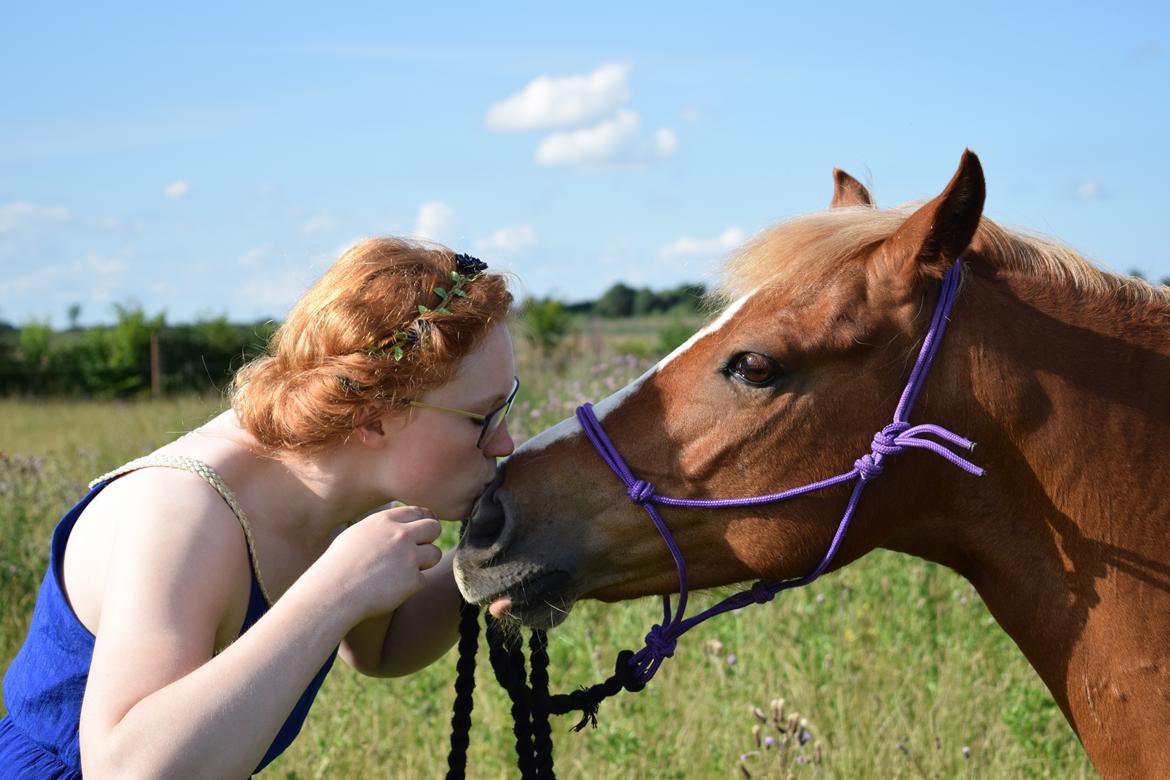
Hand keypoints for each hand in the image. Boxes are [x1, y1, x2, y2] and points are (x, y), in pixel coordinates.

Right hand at [317, 505, 442, 623]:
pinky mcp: (412, 580)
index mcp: (386, 521)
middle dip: (430, 539)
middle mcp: (401, 535)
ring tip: (403, 572)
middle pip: (434, 528)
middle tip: (419, 551)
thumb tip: (398, 524)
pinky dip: (411, 586)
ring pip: (434, 554)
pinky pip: (422, 580)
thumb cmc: (338, 565)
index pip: (419, 512)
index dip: (423, 522)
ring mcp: (409, 557)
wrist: (334, 592)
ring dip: (424, 563)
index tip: (421, 532)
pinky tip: (392, 589)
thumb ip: (381, 528)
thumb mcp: (356, 534)